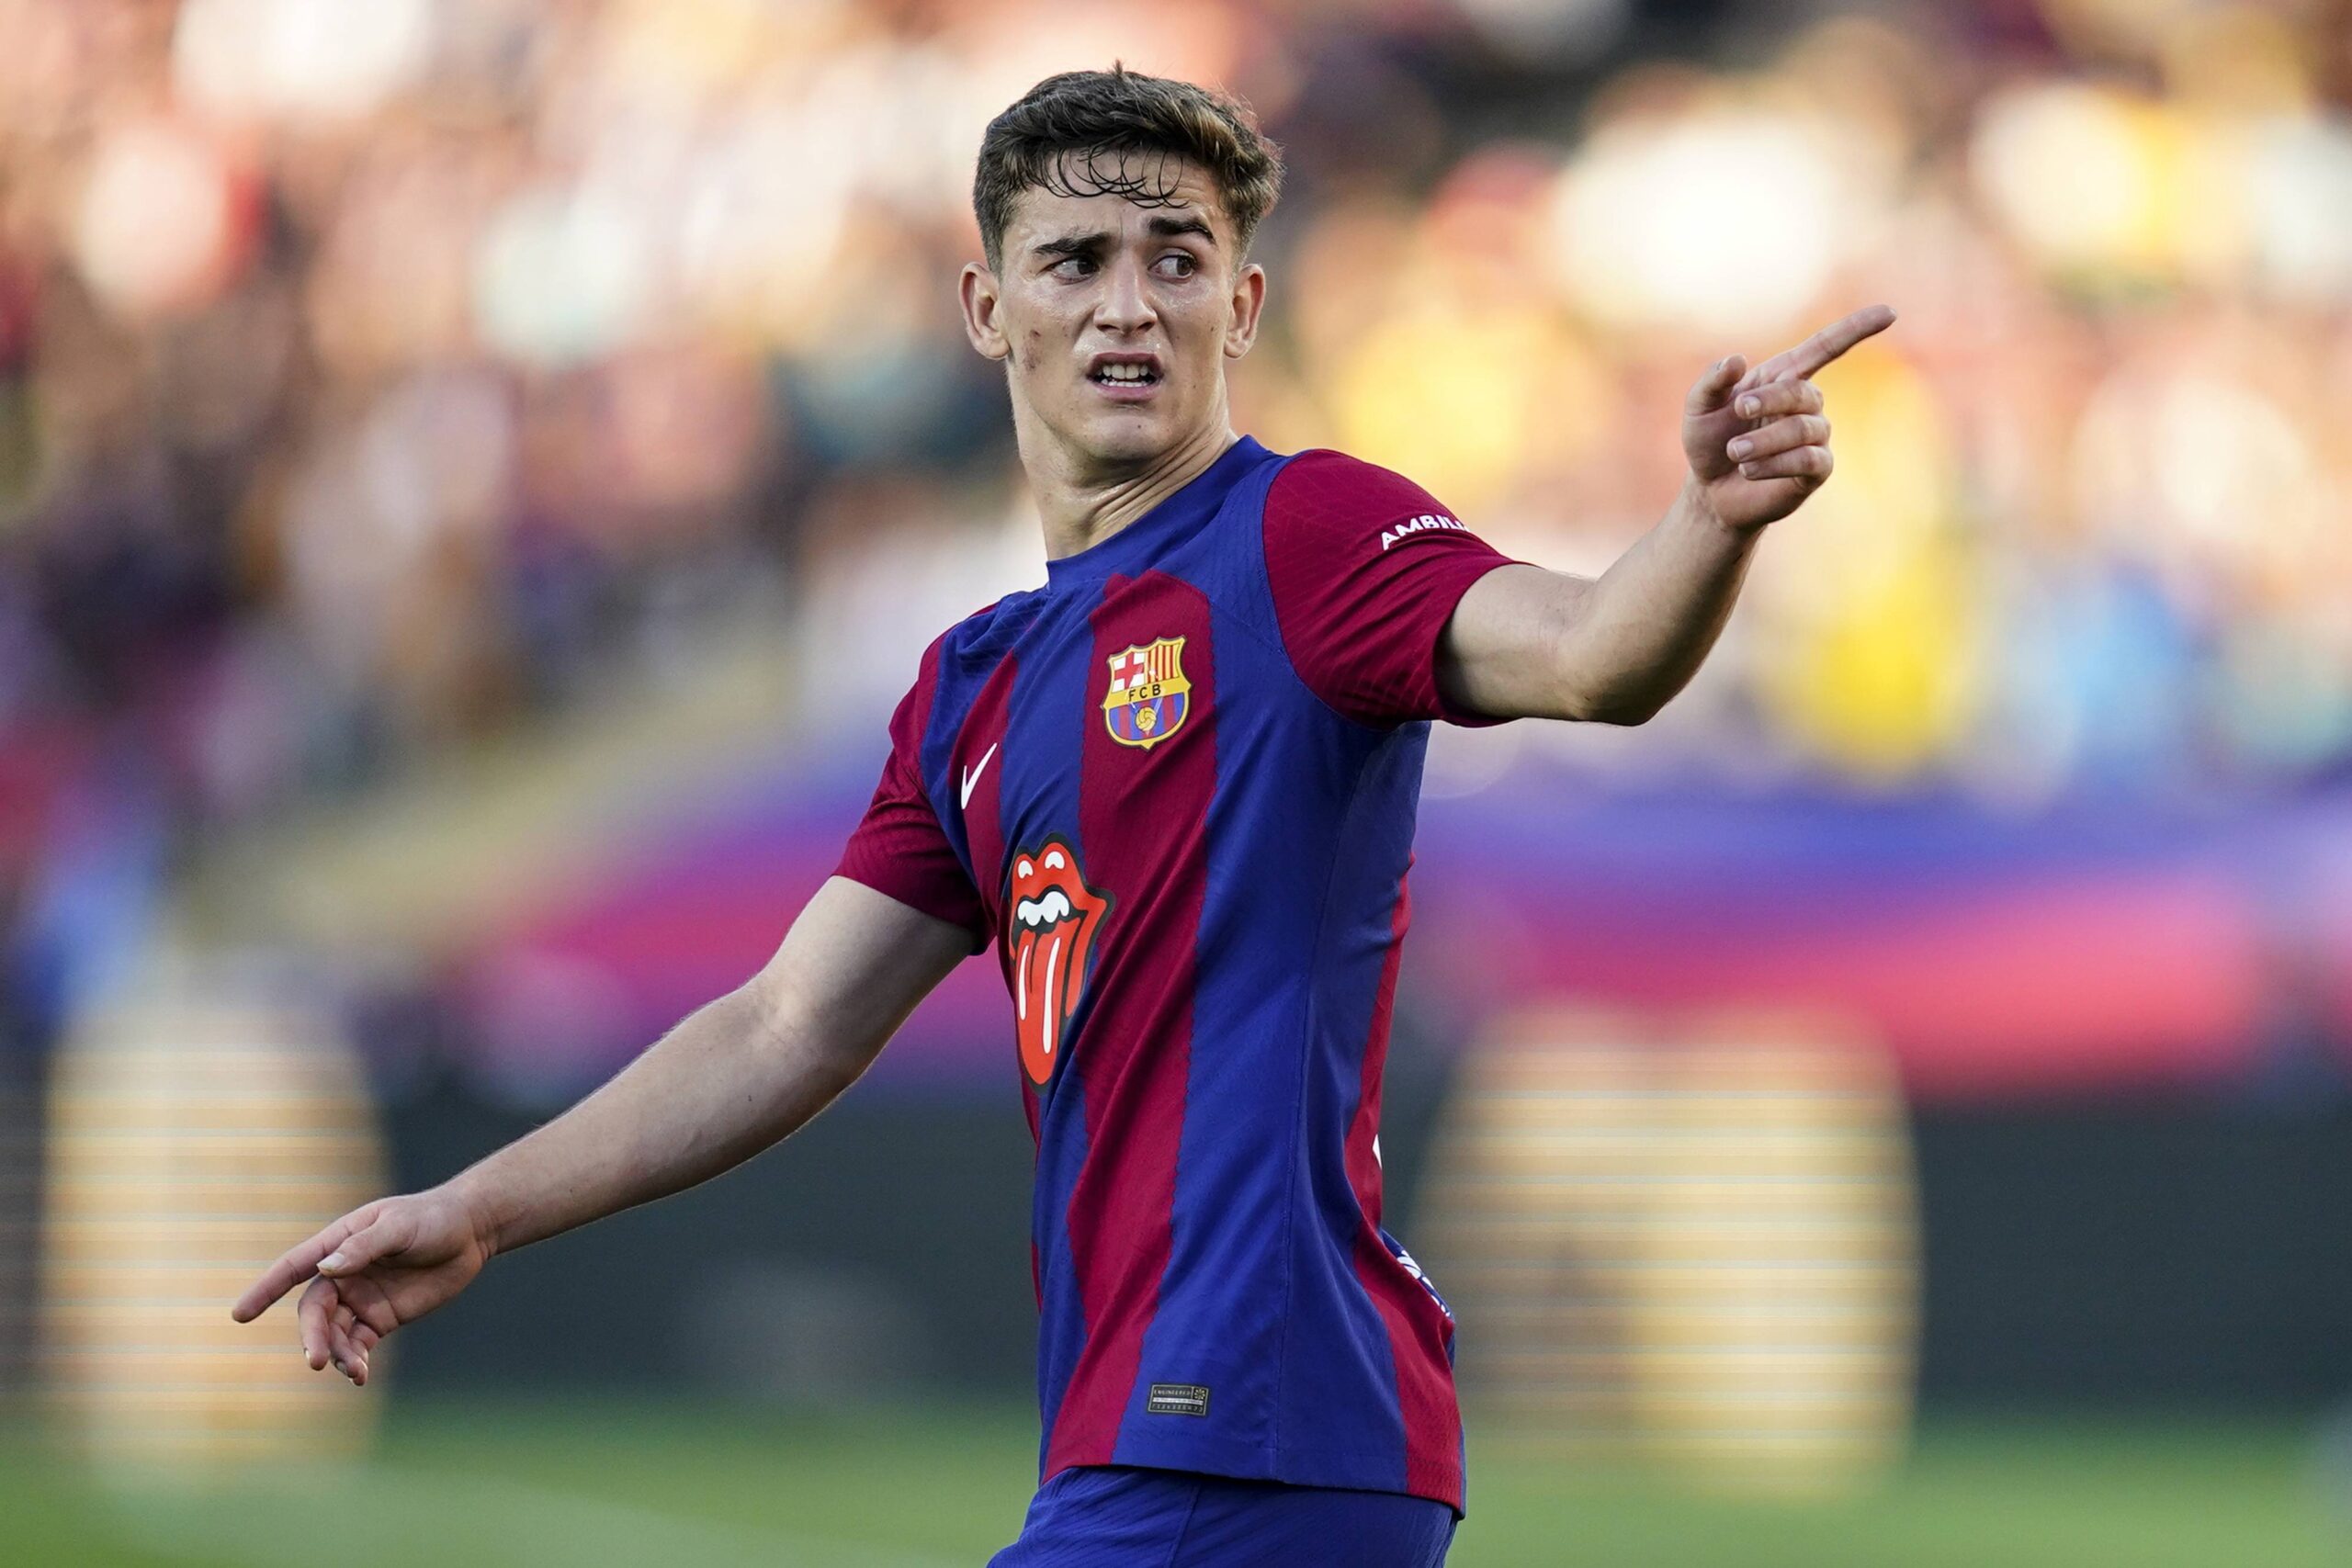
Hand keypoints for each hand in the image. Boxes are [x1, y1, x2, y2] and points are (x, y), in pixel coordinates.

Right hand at [229, 1186, 494, 1386]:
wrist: (471, 1231)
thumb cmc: (432, 1219)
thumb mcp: (399, 1227)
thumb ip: (363, 1248)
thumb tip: (327, 1269)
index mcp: (338, 1244)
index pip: (293, 1267)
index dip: (265, 1289)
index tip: (239, 1315)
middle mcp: (343, 1274)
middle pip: (313, 1311)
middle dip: (312, 1336)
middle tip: (317, 1360)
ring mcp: (360, 1298)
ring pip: (334, 1333)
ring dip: (336, 1354)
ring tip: (353, 1371)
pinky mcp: (381, 1318)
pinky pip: (358, 1344)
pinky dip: (354, 1360)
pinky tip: (359, 1375)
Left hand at [1681, 304, 1894, 532]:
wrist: (1711, 492)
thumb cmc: (1709, 443)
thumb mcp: (1698, 410)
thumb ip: (1711, 382)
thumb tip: (1736, 360)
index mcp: (1783, 378)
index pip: (1826, 348)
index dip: (1856, 329)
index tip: (1889, 313)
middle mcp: (1807, 403)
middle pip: (1802, 392)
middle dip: (1768, 401)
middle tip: (1738, 412)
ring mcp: (1816, 436)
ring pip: (1803, 429)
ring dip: (1763, 441)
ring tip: (1735, 453)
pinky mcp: (1817, 470)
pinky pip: (1808, 460)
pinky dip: (1774, 464)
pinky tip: (1749, 471)